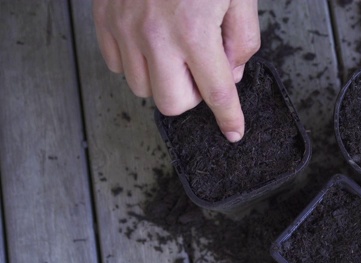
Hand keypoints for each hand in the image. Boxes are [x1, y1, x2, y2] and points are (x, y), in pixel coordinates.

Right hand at [93, 0, 259, 141]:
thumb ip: (242, 38)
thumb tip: (232, 71)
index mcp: (194, 30)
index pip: (217, 92)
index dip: (229, 117)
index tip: (233, 131)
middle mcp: (155, 35)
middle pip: (172, 104)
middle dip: (193, 96)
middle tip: (201, 71)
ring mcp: (124, 29)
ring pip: (143, 89)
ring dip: (165, 80)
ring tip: (176, 52)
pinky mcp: (104, 20)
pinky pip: (118, 66)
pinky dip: (138, 64)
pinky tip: (152, 43)